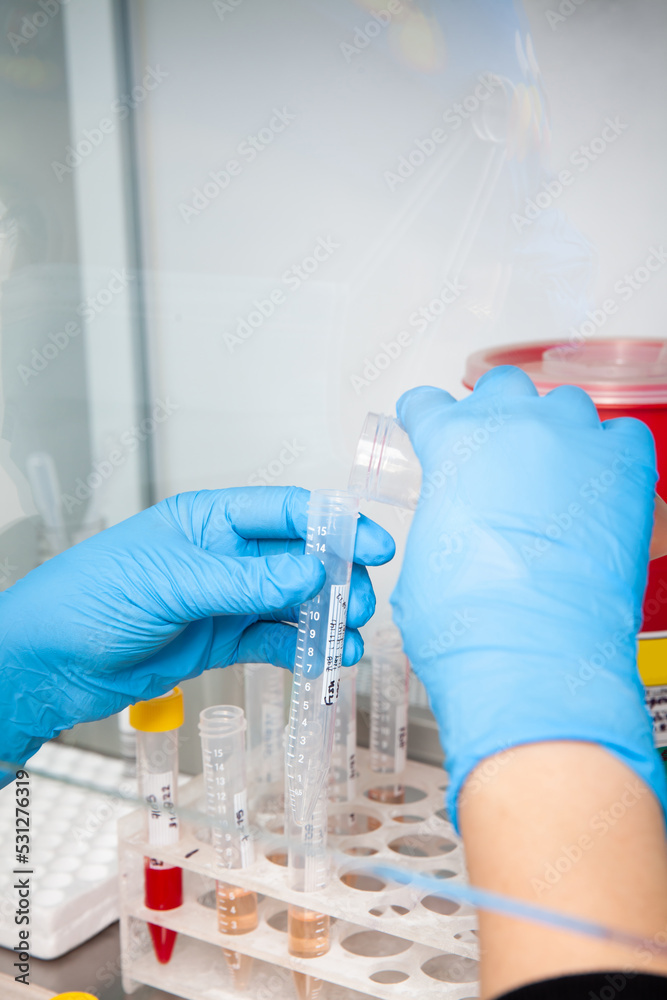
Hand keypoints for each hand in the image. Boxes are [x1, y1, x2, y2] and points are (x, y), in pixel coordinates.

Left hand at [0, 486, 393, 767]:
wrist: (48, 662)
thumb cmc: (90, 598)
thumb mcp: (172, 582)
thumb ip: (246, 581)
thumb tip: (312, 572)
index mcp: (211, 519)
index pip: (287, 512)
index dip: (335, 526)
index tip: (373, 546)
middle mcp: (225, 556)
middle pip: (301, 558)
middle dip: (338, 577)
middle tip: (359, 602)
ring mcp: (226, 600)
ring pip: (294, 603)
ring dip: (327, 618)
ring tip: (350, 637)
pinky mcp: (221, 641)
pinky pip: (275, 641)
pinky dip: (304, 651)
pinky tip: (327, 660)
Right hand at [391, 366, 665, 827]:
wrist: (534, 660)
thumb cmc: (471, 625)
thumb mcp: (421, 563)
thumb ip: (438, 519)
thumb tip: (456, 524)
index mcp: (453, 444)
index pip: (427, 404)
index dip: (423, 416)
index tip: (427, 421)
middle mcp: (514, 427)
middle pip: (501, 387)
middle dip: (494, 413)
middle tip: (496, 451)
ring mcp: (575, 442)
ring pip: (564, 404)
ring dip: (553, 431)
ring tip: (554, 473)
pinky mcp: (626, 470)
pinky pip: (623, 436)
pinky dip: (611, 454)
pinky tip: (599, 486)